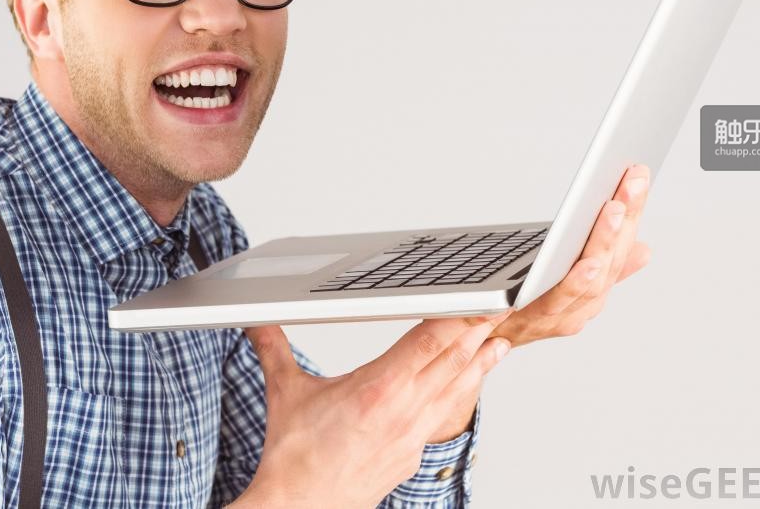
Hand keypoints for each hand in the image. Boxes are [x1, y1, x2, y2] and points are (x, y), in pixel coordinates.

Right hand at [230, 312, 511, 507]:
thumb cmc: (295, 459)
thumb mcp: (285, 393)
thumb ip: (274, 349)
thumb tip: (258, 322)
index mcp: (376, 390)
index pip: (427, 343)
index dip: (458, 319)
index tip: (478, 300)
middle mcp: (401, 412)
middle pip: (450, 364)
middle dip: (478, 334)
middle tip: (501, 309)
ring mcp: (410, 437)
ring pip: (454, 393)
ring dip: (479, 366)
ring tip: (500, 344)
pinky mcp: (410, 455)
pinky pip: (442, 418)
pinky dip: (461, 397)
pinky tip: (467, 387)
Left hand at [491, 164, 652, 346]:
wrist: (475, 341)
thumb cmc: (520, 307)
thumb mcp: (566, 283)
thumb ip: (604, 268)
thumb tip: (643, 249)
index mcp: (592, 292)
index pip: (619, 247)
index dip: (633, 214)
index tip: (639, 173)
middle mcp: (582, 305)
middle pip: (610, 260)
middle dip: (625, 220)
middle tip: (634, 179)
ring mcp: (560, 315)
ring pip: (592, 279)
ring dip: (605, 244)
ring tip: (615, 209)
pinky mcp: (532, 321)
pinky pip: (559, 301)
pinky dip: (578, 282)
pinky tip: (589, 261)